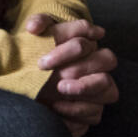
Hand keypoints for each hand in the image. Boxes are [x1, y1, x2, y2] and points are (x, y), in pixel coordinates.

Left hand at [27, 14, 118, 136]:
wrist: (28, 85)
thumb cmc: (35, 56)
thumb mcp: (33, 36)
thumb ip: (36, 24)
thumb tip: (34, 27)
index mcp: (85, 43)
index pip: (87, 40)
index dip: (67, 51)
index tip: (42, 63)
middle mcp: (96, 64)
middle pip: (108, 59)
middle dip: (81, 67)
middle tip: (56, 80)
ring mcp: (98, 88)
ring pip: (109, 88)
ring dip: (84, 89)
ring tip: (59, 90)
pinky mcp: (92, 110)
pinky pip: (95, 112)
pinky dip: (77, 111)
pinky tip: (57, 107)